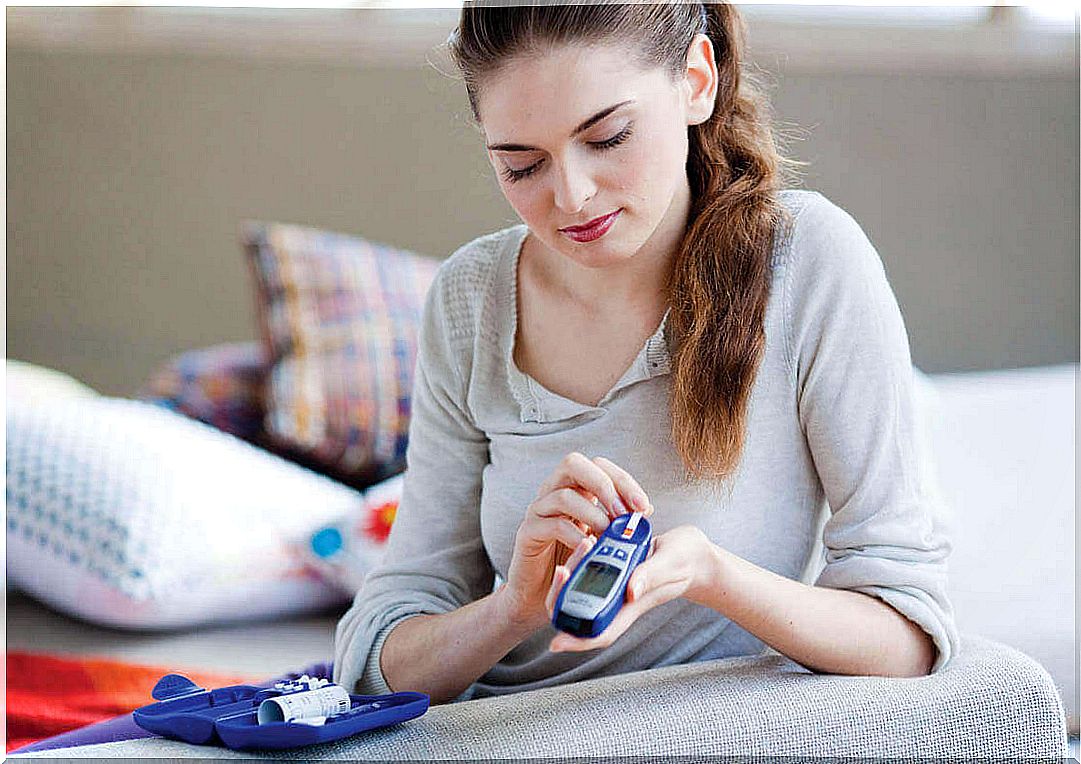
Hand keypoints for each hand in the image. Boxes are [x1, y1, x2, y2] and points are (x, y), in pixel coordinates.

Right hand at [500, 453, 653, 630]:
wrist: (542, 593)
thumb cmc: (574, 561)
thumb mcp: (602, 536)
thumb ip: (619, 521)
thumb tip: (645, 509)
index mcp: (574, 487)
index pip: (598, 466)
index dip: (623, 481)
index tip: (643, 507)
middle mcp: (553, 491)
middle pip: (573, 463)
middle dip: (605, 486)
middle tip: (623, 514)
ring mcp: (538, 511)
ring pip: (564, 495)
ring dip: (593, 514)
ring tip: (608, 534)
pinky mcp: (528, 533)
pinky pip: (552, 525)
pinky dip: (575, 536)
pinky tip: (589, 548)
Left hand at [544, 524, 716, 651]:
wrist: (694, 553)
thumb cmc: (685, 560)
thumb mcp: (669, 563)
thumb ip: (649, 576)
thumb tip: (630, 591)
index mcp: (631, 607)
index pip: (601, 633)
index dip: (577, 641)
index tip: (555, 643)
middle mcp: (620, 600)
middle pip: (582, 610)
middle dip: (564, 595)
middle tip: (562, 570)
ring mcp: (617, 585)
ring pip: (584, 588)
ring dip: (574, 572)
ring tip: (580, 546)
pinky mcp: (617, 570)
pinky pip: (593, 570)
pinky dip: (585, 558)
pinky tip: (587, 541)